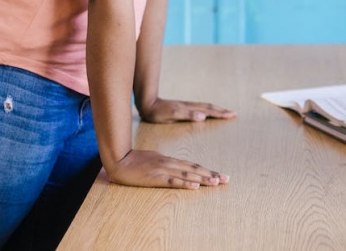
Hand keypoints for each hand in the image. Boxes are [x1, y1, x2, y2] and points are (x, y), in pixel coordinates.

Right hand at [106, 149, 228, 188]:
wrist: (119, 159)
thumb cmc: (134, 160)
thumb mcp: (154, 158)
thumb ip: (166, 162)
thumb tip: (176, 166)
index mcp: (170, 159)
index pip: (193, 166)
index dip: (207, 170)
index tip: (220, 175)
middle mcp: (170, 163)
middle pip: (194, 170)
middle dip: (211, 174)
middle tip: (226, 179)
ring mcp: (163, 170)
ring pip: (187, 175)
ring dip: (203, 179)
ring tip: (216, 182)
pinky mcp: (155, 177)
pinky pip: (172, 181)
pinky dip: (185, 184)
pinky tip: (195, 186)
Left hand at [138, 98, 236, 123]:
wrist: (147, 103)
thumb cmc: (158, 112)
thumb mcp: (172, 114)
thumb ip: (188, 115)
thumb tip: (204, 116)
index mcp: (190, 108)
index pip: (209, 110)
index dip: (221, 113)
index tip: (232, 114)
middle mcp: (190, 106)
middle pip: (210, 107)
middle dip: (222, 111)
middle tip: (233, 113)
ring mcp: (187, 106)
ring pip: (205, 107)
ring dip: (216, 110)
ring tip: (223, 112)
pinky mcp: (182, 109)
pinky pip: (199, 109)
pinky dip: (207, 111)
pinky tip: (205, 113)